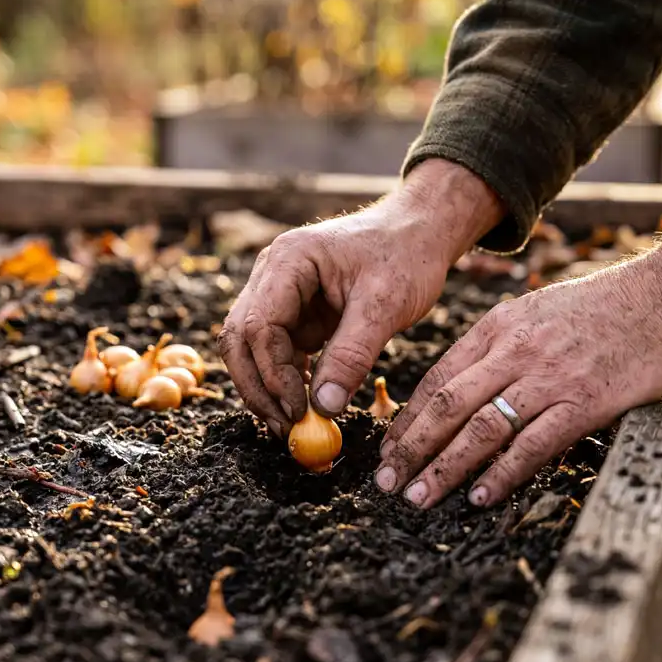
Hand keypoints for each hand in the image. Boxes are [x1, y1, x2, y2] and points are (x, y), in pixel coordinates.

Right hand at [218, 159, 502, 436]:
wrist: (419, 232)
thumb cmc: (406, 256)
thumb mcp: (385, 305)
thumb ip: (352, 355)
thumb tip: (324, 409)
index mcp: (288, 260)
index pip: (260, 325)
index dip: (273, 374)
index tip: (298, 412)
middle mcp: (272, 274)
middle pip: (241, 338)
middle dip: (258, 388)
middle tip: (285, 429)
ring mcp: (279, 293)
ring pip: (252, 349)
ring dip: (267, 388)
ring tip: (294, 426)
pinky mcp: (295, 312)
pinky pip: (277, 352)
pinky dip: (285, 381)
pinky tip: (304, 406)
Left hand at [375, 236, 661, 508]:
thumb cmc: (600, 309)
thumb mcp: (534, 312)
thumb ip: (497, 347)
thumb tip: (461, 387)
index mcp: (496, 329)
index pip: (436, 379)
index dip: (406, 419)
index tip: (387, 451)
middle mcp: (513, 352)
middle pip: (447, 406)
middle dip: (410, 448)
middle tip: (386, 483)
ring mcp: (547, 378)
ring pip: (480, 428)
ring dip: (444, 467)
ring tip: (419, 496)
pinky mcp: (584, 401)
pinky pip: (532, 443)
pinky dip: (502, 473)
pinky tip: (479, 495)